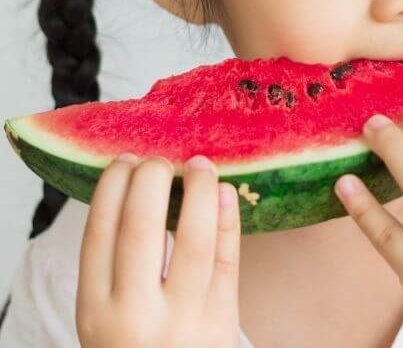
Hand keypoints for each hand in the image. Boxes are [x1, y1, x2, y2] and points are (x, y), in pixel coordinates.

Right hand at [76, 152, 241, 347]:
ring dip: (199, 191)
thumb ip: (116, 269)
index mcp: (96, 313)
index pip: (98, 235)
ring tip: (200, 163)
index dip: (111, 188)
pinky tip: (226, 192)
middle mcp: (135, 316)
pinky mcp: (223, 322)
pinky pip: (230, 261)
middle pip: (141, 229)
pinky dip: (229, 220)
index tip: (124, 159)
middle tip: (160, 158)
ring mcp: (184, 319)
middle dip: (151, 180)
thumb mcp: (108, 320)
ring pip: (194, 240)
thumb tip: (138, 190)